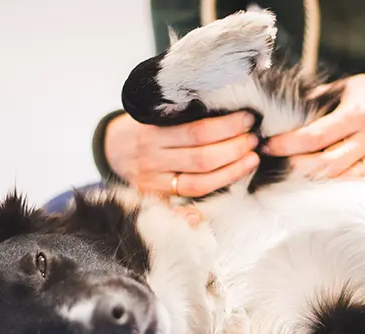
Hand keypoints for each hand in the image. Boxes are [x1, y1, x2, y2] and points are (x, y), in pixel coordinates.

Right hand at [104, 111, 260, 196]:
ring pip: (200, 182)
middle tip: (254, 138)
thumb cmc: (142, 126)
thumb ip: (180, 111)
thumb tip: (223, 104)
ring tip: (252, 157)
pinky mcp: (158, 197)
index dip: (226, 127)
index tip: (247, 118)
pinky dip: (214, 193)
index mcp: (151, 132)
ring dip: (232, 170)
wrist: (111, 149)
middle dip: (234, 148)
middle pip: (202, 158)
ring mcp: (155, 181)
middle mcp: (152, 158)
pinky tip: (235, 181)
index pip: (196, 132)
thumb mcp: (153, 112)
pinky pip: (191, 199)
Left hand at [264, 70, 364, 185]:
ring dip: (323, 182)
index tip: (268, 146)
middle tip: (279, 165)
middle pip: (329, 163)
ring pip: (350, 178)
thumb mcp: (339, 87)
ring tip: (300, 177)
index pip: (315, 136)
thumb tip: (277, 114)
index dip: (288, 144)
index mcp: (356, 113)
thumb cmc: (364, 91)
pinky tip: (343, 191)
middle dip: (299, 167)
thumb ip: (313, 102)